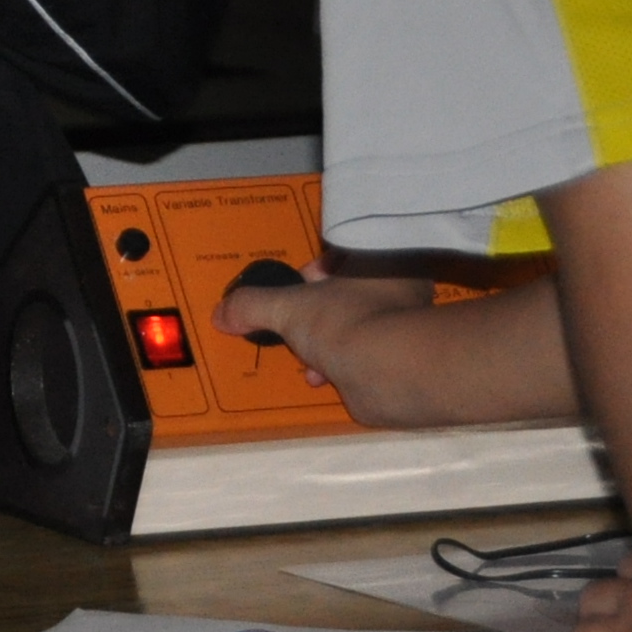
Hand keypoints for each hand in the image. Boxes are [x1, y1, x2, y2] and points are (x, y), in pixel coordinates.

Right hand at [211, 269, 442, 418]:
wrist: (387, 376)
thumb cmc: (344, 322)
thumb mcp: (286, 307)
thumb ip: (253, 305)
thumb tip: (222, 312)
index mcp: (383, 261)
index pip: (347, 254)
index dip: (318, 269)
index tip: (300, 283)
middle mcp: (404, 289)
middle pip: (351, 294)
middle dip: (320, 313)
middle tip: (298, 322)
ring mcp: (409, 327)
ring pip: (360, 328)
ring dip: (330, 343)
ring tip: (307, 355)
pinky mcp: (406, 362)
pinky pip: (367, 358)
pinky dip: (344, 366)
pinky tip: (325, 376)